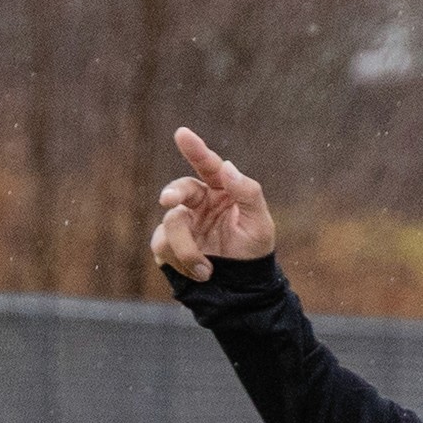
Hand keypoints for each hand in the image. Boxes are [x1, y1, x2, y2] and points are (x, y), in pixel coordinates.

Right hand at [148, 129, 274, 283]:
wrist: (242, 288)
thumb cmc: (253, 252)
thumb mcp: (260, 223)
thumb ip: (247, 192)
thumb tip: (227, 167)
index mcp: (221, 191)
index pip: (208, 166)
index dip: (195, 149)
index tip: (182, 134)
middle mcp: (199, 203)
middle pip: (179, 190)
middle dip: (173, 193)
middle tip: (168, 200)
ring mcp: (182, 224)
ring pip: (169, 224)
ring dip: (186, 250)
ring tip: (207, 271)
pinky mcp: (169, 245)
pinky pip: (161, 247)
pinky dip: (180, 263)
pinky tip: (199, 273)